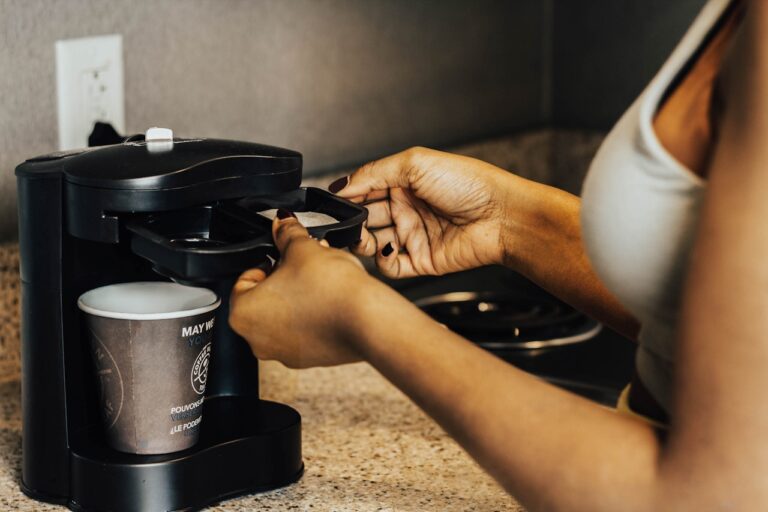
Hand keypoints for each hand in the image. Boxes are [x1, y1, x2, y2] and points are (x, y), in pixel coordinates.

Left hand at [228, 210, 381, 367]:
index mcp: (243, 314)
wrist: (369, 320)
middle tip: (305, 264)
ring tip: (322, 279)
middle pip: (264, 299)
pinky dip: (312, 316)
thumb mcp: (303, 248)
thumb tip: (282, 224)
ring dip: (299, 295)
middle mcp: (258, 340)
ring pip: (284, 316)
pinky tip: (330, 300)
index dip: (266, 262)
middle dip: (285, 278)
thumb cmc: (331, 290)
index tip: (283, 257)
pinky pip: (303, 332)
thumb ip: (286, 233)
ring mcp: (284, 353)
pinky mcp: (309, 358)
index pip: (244, 280)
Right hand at [329, 146, 514, 277]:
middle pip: (364, 218)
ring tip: (363, 236)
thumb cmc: (469, 184)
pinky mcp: (421, 261)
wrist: (502, 215)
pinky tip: (386, 249)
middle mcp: (406, 209)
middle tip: (342, 222)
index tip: (330, 202)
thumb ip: (374, 172)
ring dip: (361, 241)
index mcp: (403, 183)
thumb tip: (342, 184)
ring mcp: (413, 235)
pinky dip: (382, 261)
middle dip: (350, 221)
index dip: (346, 196)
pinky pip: (391, 266)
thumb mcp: (415, 163)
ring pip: (373, 244)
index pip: (364, 190)